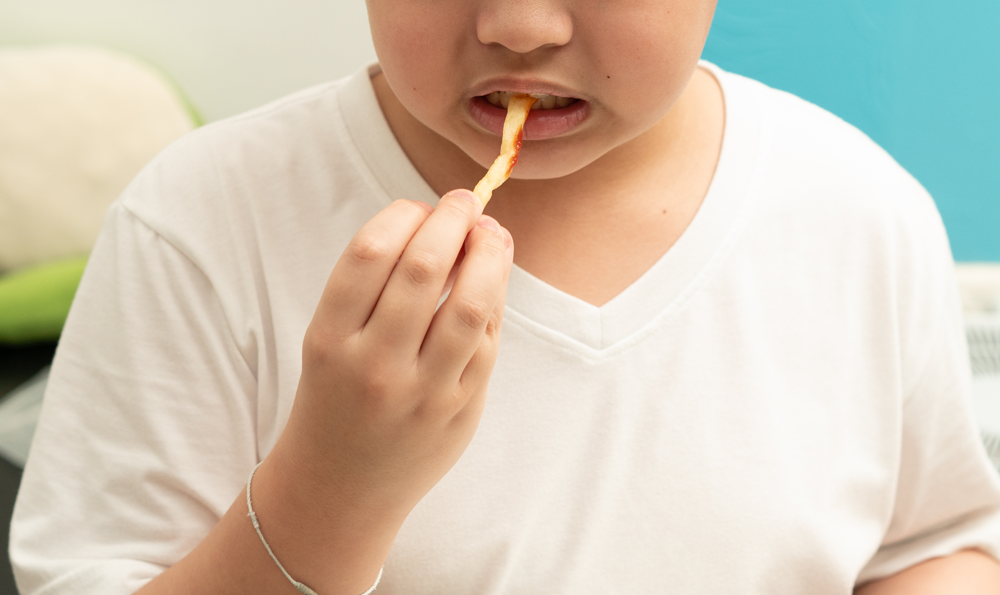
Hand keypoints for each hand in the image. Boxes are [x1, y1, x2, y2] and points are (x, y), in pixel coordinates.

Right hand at [278, 189, 513, 515]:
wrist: (340, 488)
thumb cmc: (336, 397)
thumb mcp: (330, 340)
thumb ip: (376, 286)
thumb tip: (446, 224)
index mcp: (329, 338)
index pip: (370, 251)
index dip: (404, 213)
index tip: (420, 206)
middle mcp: (373, 364)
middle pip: (423, 267)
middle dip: (451, 220)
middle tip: (463, 203)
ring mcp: (421, 392)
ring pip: (469, 304)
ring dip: (488, 254)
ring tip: (490, 233)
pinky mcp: (459, 411)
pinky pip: (487, 341)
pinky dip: (493, 300)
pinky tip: (489, 282)